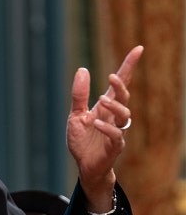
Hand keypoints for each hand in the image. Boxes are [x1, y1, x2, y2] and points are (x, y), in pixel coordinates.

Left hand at [67, 45, 142, 211]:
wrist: (83, 165)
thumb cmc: (82, 140)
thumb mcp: (75, 115)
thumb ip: (79, 95)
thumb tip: (82, 70)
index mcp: (105, 107)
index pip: (121, 84)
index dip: (129, 66)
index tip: (138, 48)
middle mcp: (114, 117)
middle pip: (124, 97)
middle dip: (121, 86)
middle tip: (111, 77)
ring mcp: (116, 131)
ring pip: (124, 116)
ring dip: (114, 107)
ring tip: (101, 101)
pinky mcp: (114, 147)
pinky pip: (116, 136)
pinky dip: (108, 128)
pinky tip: (97, 123)